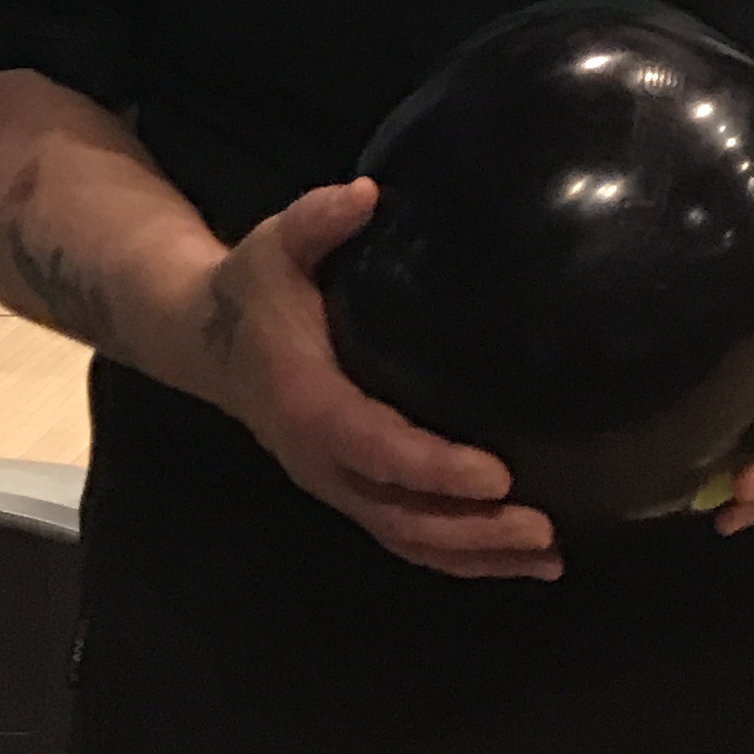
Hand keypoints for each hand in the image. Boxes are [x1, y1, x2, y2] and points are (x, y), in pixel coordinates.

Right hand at [202, 179, 561, 582]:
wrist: (205, 338)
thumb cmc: (254, 287)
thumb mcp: (274, 244)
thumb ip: (316, 220)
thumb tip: (365, 194)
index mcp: (308, 403)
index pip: (376, 447)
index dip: (434, 469)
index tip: (497, 475)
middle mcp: (321, 459)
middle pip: (399, 516)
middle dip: (472, 530)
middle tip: (543, 531)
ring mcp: (335, 484)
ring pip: (406, 539)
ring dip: (476, 555)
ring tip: (549, 557)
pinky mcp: (351, 490)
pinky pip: (404, 536)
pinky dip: (459, 555)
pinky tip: (516, 558)